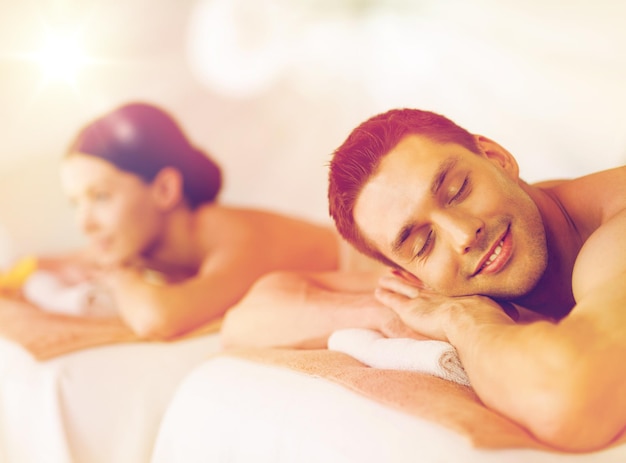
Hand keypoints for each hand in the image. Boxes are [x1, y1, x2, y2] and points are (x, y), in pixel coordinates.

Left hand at [375, 272, 508, 341]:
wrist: (475, 327)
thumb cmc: (492, 322)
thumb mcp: (503, 314)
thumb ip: (507, 313)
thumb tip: (522, 315)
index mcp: (459, 296)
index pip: (443, 288)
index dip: (434, 282)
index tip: (427, 276)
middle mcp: (440, 295)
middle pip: (421, 285)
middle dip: (410, 278)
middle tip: (399, 272)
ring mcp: (424, 302)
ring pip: (405, 289)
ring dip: (395, 283)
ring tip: (385, 277)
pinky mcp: (410, 311)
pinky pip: (394, 300)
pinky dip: (386, 295)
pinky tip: (378, 291)